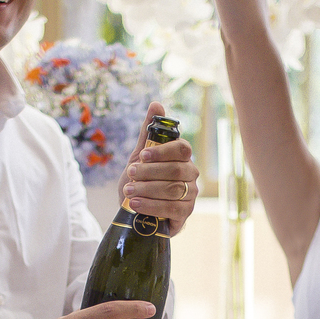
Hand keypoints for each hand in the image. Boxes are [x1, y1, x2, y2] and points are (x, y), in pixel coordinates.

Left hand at [119, 102, 199, 235]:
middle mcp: (191, 175)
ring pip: (173, 190)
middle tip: (130, 174)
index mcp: (182, 158)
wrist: (137, 211)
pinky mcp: (185, 214)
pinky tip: (135, 204)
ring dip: (147, 189)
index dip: (163, 151)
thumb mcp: (140, 156)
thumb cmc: (142, 180)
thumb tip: (156, 104)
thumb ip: (149, 132)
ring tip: (128, 190)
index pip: (182, 149)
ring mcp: (190, 195)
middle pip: (175, 170)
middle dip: (149, 172)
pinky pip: (172, 209)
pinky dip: (151, 206)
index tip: (142, 155)